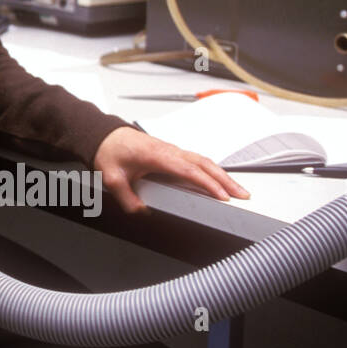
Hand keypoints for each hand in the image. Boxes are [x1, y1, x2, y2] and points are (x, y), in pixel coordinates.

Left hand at [93, 126, 249, 213]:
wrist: (104, 135)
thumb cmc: (109, 151)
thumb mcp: (112, 178)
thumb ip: (127, 198)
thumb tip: (142, 212)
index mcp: (157, 155)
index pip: (189, 170)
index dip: (207, 183)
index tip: (222, 195)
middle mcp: (169, 150)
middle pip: (204, 164)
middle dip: (226, 180)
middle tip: (243, 195)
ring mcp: (172, 150)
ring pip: (203, 161)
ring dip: (222, 175)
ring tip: (238, 191)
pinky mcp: (172, 153)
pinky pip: (196, 161)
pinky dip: (212, 171)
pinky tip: (219, 180)